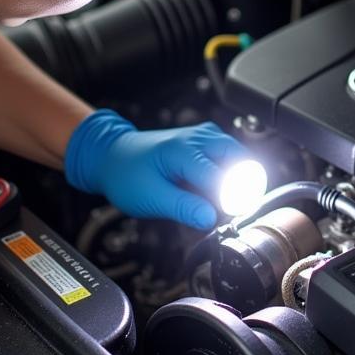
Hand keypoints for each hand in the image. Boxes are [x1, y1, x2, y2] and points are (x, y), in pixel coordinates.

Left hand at [64, 110, 247, 229]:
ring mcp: (205, 135)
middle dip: (241, 188)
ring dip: (235, 181)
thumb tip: (211, 219)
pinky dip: (228, 175)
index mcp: (183, 150)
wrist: (113, 155)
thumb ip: (183, 208)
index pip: (224, 178)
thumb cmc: (127, 174)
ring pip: (238, 158)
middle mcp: (199, 137)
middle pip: (241, 161)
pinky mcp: (206, 139)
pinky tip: (212, 190)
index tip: (227, 218)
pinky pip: (229, 157)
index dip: (230, 202)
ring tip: (218, 202)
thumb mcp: (151, 197)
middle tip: (228, 210)